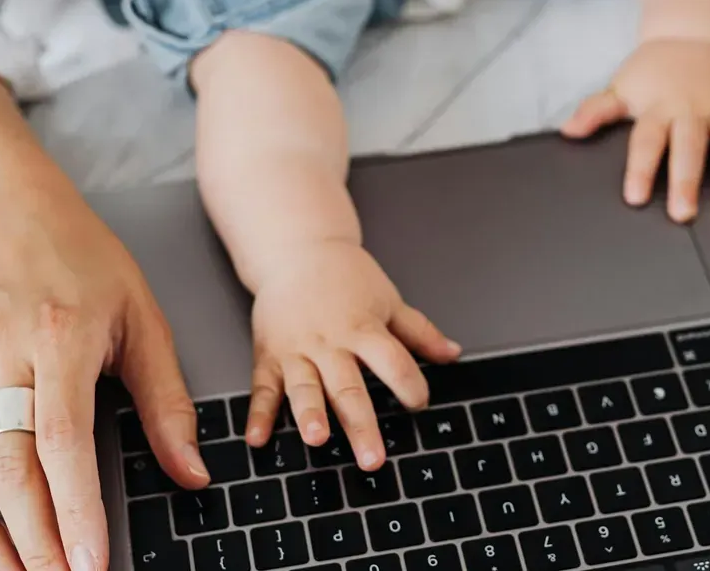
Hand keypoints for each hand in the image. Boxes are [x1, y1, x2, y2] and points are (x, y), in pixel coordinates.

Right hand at [0, 192, 207, 570]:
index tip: (91, 564)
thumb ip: (167, 401)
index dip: (75, 510)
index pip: (61, 441)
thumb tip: (192, 474)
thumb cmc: (84, 260)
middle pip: (6, 468)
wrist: (6, 210)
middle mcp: (0, 357)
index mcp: (60, 336)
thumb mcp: (144, 316)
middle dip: (34, 541)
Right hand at [243, 240, 461, 468]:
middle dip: (360, 424)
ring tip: (317, 438)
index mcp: (363, 328)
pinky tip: (257, 438)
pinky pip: (263, 388)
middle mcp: (329, 342)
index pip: (392, 361)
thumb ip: (419, 332)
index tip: (419, 403)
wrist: (295, 251)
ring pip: (304, 388)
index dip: (408, 384)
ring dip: (309, 415)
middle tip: (371, 459)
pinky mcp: (267, 355)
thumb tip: (453, 353)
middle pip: (348, 387)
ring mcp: (296, 350)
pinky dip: (259, 414)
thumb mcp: (388, 300)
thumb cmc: (345, 277)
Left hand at [561, 38, 709, 222]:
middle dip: (687, 179)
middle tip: (683, 212)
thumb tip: (567, 131)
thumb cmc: (654, 71)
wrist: (692, 36)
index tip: (635, 196)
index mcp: (661, 108)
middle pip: (689, 146)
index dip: (640, 168)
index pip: (648, 141)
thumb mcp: (622, 87)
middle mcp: (694, 108)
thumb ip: (597, 111)